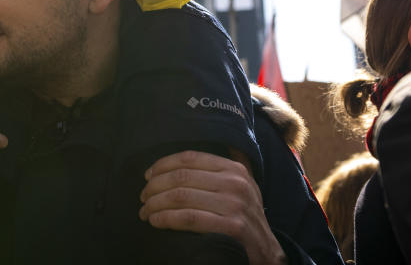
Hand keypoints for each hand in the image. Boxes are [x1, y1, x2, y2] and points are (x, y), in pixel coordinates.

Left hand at [139, 151, 285, 264]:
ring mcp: (235, 205)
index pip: (190, 158)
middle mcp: (236, 183)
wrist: (268, 254)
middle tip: (142, 197)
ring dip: (155, 204)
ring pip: (181, 196)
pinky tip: (156, 221)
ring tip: (145, 212)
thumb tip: (188, 156)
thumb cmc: (246, 219)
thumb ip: (221, 169)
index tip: (148, 175)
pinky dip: (166, 218)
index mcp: (235, 169)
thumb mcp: (242, 187)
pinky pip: (189, 218)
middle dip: (154, 187)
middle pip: (182, 177)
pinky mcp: (232, 228)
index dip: (163, 165)